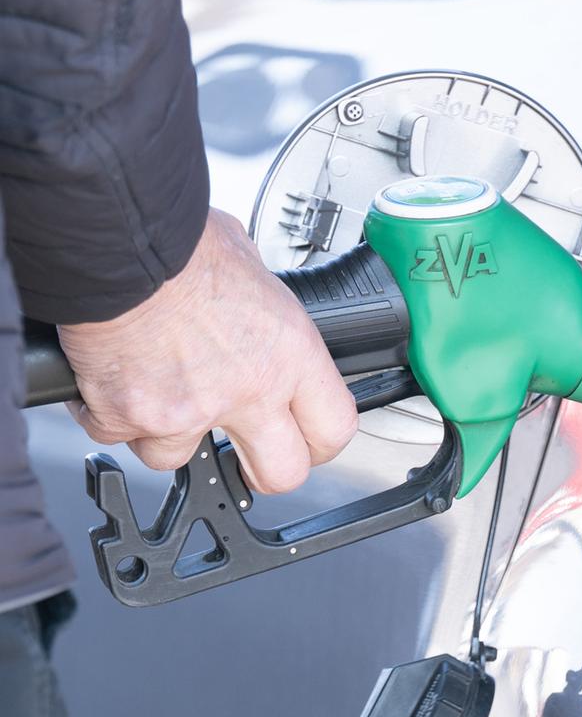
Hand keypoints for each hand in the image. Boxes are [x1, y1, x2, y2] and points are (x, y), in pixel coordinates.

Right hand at [59, 208, 358, 493]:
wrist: (115, 244)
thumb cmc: (179, 242)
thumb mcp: (250, 265)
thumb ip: (261, 306)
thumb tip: (256, 307)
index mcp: (290, 353)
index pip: (334, 427)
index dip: (321, 443)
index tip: (308, 442)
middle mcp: (248, 390)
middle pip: (281, 473)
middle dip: (262, 469)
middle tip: (245, 453)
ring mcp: (188, 411)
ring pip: (181, 459)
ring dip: (167, 433)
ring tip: (157, 387)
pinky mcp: (130, 418)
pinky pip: (119, 436)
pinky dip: (112, 414)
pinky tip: (114, 378)